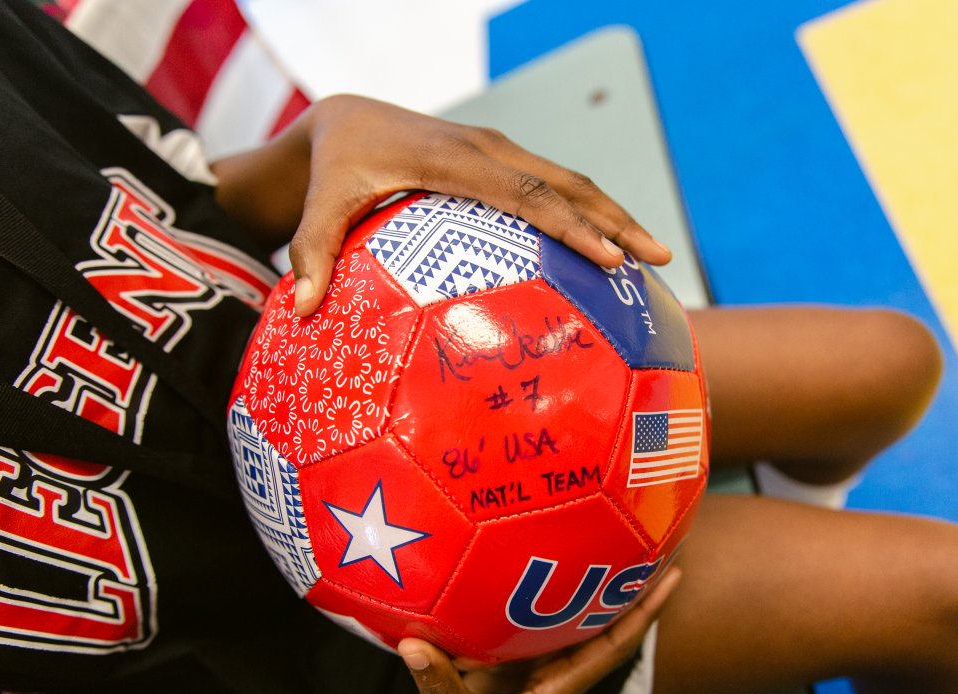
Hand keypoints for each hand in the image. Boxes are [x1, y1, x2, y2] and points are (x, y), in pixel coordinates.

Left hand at [214, 94, 671, 315]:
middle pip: (565, 183)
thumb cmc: (335, 168)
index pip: (523, 193)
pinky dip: (591, 213)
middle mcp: (487, 149)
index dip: (568, 225)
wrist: (347, 118)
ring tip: (656, 257)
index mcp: (452, 159)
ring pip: (571, 181)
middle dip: (615, 220)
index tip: (606, 257)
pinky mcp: (504, 163)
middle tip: (656, 260)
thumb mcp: (317, 206)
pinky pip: (556, 186)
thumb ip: (311, 255)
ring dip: (614, 215)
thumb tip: (300, 312)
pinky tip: (613, 250)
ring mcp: (500, 152)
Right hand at [392, 567, 680, 693]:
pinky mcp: (493, 673)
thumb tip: (418, 642)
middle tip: (638, 539)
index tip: (672, 575)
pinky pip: (511, 630)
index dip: (645, 611)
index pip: (614, 646)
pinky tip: (510, 574)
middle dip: (619, 586)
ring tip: (589, 543)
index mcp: (558, 693)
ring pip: (555, 623)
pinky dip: (513, 604)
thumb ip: (440, 685)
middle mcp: (548, 678)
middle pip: (594, 624)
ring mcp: (522, 675)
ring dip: (572, 589)